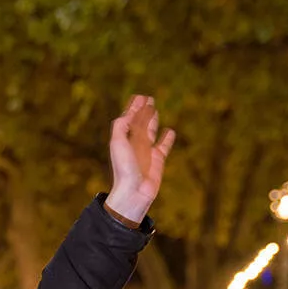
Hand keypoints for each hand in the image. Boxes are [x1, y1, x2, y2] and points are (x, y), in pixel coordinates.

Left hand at [106, 94, 175, 223]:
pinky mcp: (158, 159)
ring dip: (152, 119)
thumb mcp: (118, 143)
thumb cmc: (124, 169)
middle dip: (142, 110)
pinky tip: (169, 131)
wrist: (134, 192)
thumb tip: (128, 113)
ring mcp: (147, 151)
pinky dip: (167, 138)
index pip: (128, 118)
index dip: (133, 107)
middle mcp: (135, 143)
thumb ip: (121, 126)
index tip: (139, 96)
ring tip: (154, 109)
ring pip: (150, 130)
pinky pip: (163, 145)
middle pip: (139, 122)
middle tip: (147, 98)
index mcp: (124, 138)